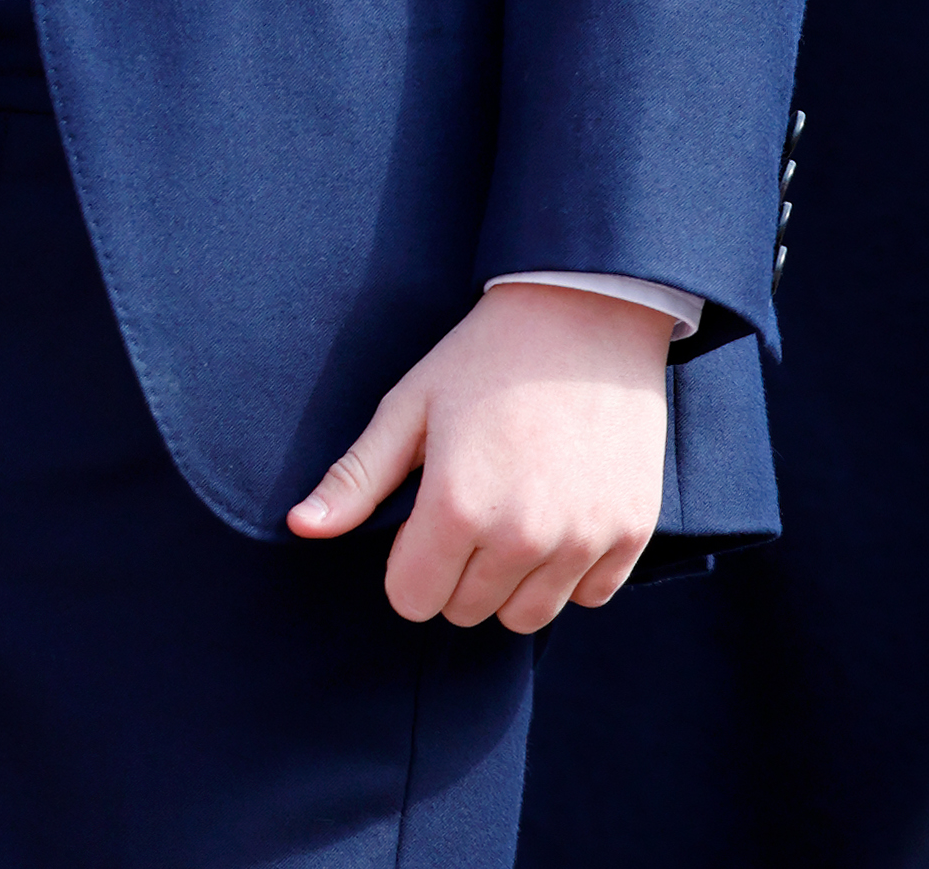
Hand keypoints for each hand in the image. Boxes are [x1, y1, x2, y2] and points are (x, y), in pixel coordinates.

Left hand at [287, 282, 671, 631]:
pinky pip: (588, 596)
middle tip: (472, 501)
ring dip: (512, 580)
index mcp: (456, 507)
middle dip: (457, 569)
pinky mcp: (629, 535)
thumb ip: (355, 478)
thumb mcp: (410, 406)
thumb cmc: (486, 356)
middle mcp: (522, 536)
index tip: (424, 518)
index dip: (408, 563)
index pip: (411, 601)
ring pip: (527, 616)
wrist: (587, 311)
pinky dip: (570, 570)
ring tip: (514, 509)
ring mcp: (582, 539)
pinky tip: (561, 511)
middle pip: (466, 612)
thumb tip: (298, 527)